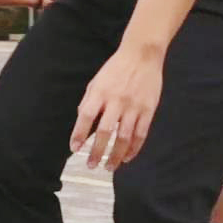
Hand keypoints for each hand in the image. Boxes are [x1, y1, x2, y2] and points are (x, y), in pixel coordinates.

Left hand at [71, 47, 162, 170]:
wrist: (143, 54)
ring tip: (108, 167)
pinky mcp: (148, 110)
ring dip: (115, 155)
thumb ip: (89, 101)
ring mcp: (134, 106)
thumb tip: (81, 121)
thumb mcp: (97, 81)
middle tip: (91, 165)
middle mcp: (117, 101)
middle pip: (105, 131)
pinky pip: (141, 134)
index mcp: (100, 92)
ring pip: (124, 137)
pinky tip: (126, 158)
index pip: (86, 116)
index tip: (74, 148)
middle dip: (97, 151)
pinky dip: (134, 149)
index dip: (79, 134)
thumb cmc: (116, 68)